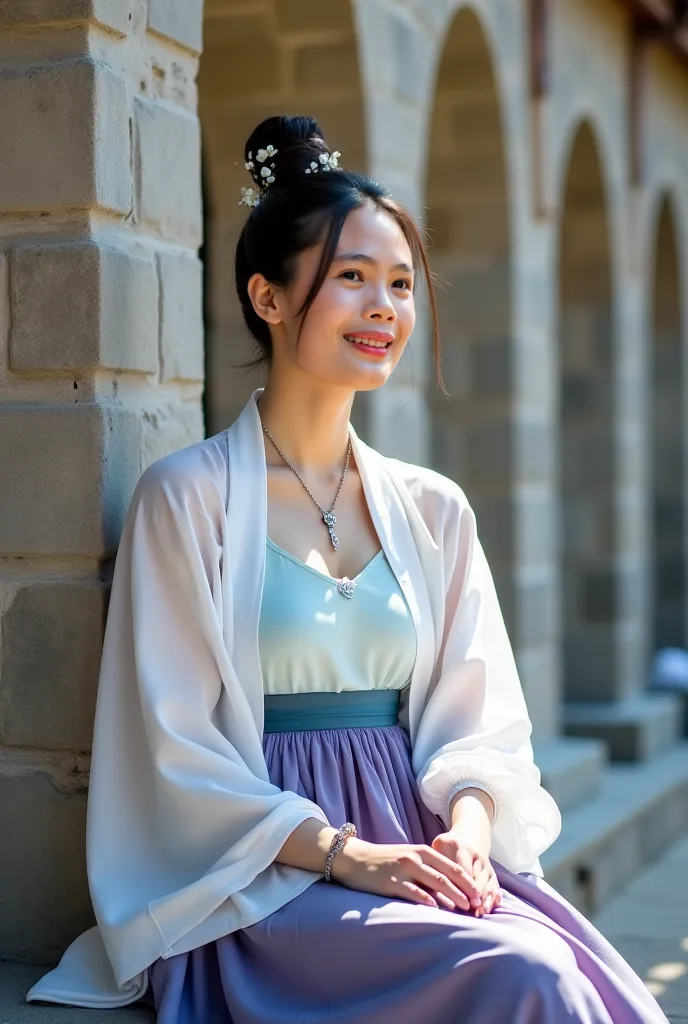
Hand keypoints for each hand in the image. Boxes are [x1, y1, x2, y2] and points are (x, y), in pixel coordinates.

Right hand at [330, 837, 484, 912]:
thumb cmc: (385, 862)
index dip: (467, 881)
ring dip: (451, 895)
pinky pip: (411, 891)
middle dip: (464, 890)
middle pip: (446, 875)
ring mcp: (403, 869)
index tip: (480, 895)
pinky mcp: (390, 881)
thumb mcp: (409, 860)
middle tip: (477, 905)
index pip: (451, 866)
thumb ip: (428, 870)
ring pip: (433, 882)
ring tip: (464, 908)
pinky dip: (425, 899)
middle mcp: (415, 857)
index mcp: (422, 851)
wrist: (355, 859)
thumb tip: (450, 891)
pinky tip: (436, 908)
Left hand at [431, 830, 501, 916]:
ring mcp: (487, 865)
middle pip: (478, 878)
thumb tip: (431, 877)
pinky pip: (496, 886)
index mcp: (462, 849)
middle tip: (469, 911)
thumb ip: (436, 858)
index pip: (463, 870)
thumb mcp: (440, 844)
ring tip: (479, 913)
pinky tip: (488, 909)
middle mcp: (477, 857)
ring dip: (485, 899)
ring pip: (489, 883)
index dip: (462, 886)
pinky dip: (493, 898)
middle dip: (475, 895)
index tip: (459, 901)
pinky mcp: (493, 873)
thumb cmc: (449, 845)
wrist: (470, 835)